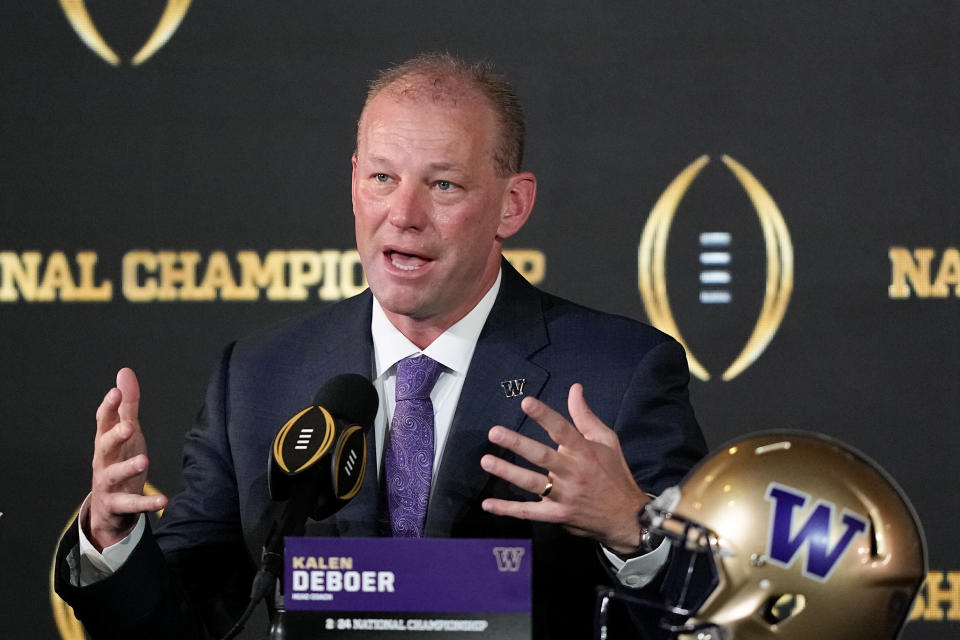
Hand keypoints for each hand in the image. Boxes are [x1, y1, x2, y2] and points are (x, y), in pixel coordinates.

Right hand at [87, 367, 166, 550]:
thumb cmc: (118, 461)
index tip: (115, 392)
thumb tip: (124, 372)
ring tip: (145, 460)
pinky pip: (131, 504)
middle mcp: (103, 460)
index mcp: (106, 441)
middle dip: (114, 436)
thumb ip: (126, 405)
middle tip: (129, 426)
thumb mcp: (124, 432)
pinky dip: (146, 504)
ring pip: (113, 474)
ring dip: (128, 468)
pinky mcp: (118, 504)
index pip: (103, 421)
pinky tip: (163, 501)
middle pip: (104, 446)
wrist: (109, 507)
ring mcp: (108, 483)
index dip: (108, 407)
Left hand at [480, 383, 648, 553]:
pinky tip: (488, 504)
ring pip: (532, 483)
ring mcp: (564, 496)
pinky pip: (529, 512)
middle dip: (517, 444)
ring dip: (508, 472)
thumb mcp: (606, 440)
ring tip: (486, 461)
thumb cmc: (614, 473)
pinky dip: (508, 509)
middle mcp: (573, 473)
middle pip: (542, 456)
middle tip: (495, 433)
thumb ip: (585, 416)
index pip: (562, 430)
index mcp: (584, 452)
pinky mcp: (557, 515)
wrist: (626, 516)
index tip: (526, 402)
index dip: (544, 415)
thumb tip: (574, 389)